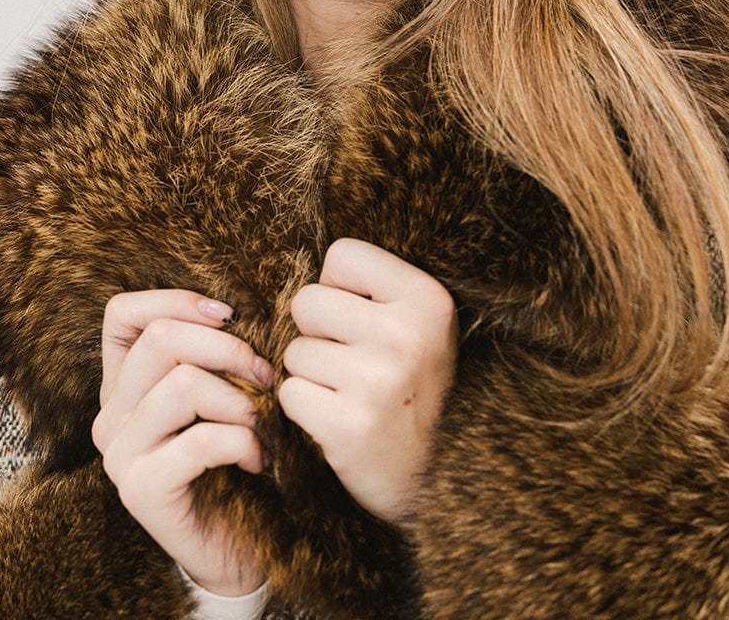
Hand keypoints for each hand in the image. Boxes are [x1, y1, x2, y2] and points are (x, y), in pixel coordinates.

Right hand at [91, 289, 272, 596]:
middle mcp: (110, 415)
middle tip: (266, 376)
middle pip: (160, 339)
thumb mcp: (221, 392)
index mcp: (123, 384)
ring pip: (182, 386)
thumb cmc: (235, 457)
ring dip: (241, 400)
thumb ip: (212, 353)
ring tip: (263, 423)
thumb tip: (235, 309)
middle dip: (228, 348)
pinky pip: (200, 441)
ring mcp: (119, 454)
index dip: (177, 300)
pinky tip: (258, 459)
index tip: (230, 316)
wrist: (237, 545)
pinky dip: (243, 442)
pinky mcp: (140, 491)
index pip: (122, 314)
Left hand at [280, 238, 457, 524]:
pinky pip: (290, 393)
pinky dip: (305, 408)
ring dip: (311, 373)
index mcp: (428, 299)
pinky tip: (339, 418)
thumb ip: (372, 290)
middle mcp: (406, 334)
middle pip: (307, 301)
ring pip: (294, 350)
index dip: (340, 288)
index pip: (343, 255)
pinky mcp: (349, 426)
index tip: (364, 318)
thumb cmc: (414, 385)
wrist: (439, 475)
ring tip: (350, 392)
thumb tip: (300, 268)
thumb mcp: (418, 325)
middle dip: (317, 332)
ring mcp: (378, 381)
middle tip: (353, 361)